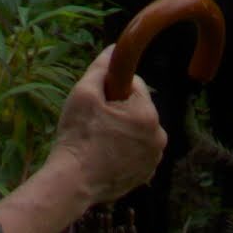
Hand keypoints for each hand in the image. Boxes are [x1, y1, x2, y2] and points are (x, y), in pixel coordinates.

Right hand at [52, 45, 166, 209]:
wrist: (73, 183)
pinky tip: (105, 156)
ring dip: (122, 130)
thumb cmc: (77, 136)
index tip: (98, 102)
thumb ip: (101, 68)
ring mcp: (154, 158)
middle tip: (95, 123)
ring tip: (98, 141)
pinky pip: (137, 151)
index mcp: (147, 114)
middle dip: (118, 111)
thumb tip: (114, 48)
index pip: (134, 85)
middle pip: (137, 109)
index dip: (112, 89)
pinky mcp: (146, 175)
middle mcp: (159, 136)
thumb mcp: (84, 93)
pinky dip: (124, 151)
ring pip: (137, 130)